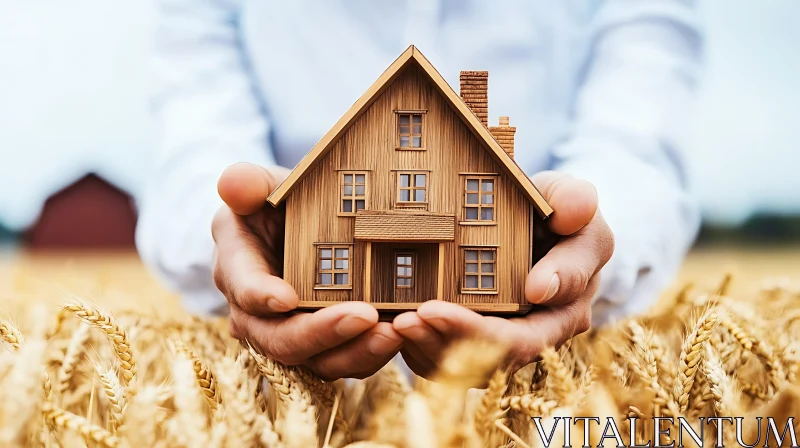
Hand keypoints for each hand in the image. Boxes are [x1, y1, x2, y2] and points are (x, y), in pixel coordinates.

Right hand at [212, 162, 402, 379]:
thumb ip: (249, 183)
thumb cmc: (277, 205)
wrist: (293, 232)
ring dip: (355, 351)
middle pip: (280, 339)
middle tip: (365, 315)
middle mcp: (254, 314)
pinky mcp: (321, 347)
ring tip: (392, 333)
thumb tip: (232, 183)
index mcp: (236, 268)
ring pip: (315, 360)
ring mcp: (287, 336)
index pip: (242, 288)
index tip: (287, 297)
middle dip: (322, 332)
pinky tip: (400, 335)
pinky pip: (344, 360)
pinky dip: (371, 353)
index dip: (261, 296)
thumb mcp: (262, 186)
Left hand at [392, 171, 613, 377]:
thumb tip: (572, 215)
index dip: (489, 330)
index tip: (447, 308)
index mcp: (567, 309)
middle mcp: (538, 336)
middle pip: (491, 358)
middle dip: (450, 339)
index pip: (531, 335)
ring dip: (428, 346)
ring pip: (466, 365)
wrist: (537, 225)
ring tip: (398, 321)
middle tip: (412, 317)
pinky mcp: (475, 341)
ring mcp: (505, 342)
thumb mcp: (569, 196)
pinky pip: (446, 357)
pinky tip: (395, 324)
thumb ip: (574, 201)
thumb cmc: (556, 210)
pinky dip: (420, 346)